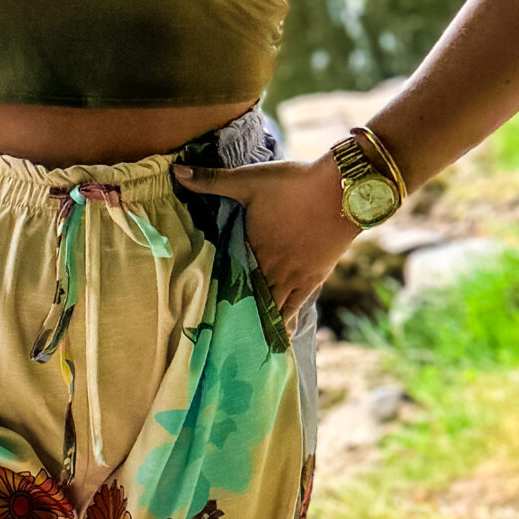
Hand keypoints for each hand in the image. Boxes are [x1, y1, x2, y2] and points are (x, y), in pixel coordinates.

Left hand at [171, 152, 357, 323]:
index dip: (212, 298)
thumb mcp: (248, 179)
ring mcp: (294, 277)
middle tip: (215, 341)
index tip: (196, 317)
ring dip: (258, 324)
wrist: (343, 190)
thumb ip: (211, 179)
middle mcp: (272, 269)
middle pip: (248, 301)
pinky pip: (295, 307)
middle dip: (233, 318)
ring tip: (243, 348)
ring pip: (271, 309)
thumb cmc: (294, 183)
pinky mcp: (314, 278)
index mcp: (252, 249)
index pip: (227, 281)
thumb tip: (175, 171)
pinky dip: (284, 322)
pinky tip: (278, 336)